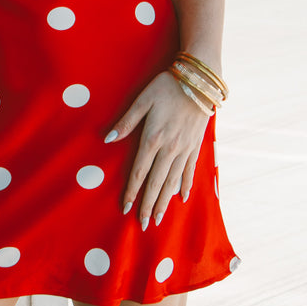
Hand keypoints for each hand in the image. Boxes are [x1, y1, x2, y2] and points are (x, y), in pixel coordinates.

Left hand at [105, 70, 208, 228]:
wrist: (198, 81)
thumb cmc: (166, 86)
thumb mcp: (142, 100)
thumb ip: (126, 122)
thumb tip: (108, 138)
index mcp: (152, 138)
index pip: (139, 172)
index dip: (132, 192)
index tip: (126, 208)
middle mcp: (169, 148)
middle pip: (155, 183)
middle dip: (148, 205)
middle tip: (143, 224)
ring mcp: (184, 149)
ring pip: (172, 182)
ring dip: (164, 201)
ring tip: (158, 218)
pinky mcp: (195, 146)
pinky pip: (190, 171)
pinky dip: (186, 186)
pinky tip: (182, 198)